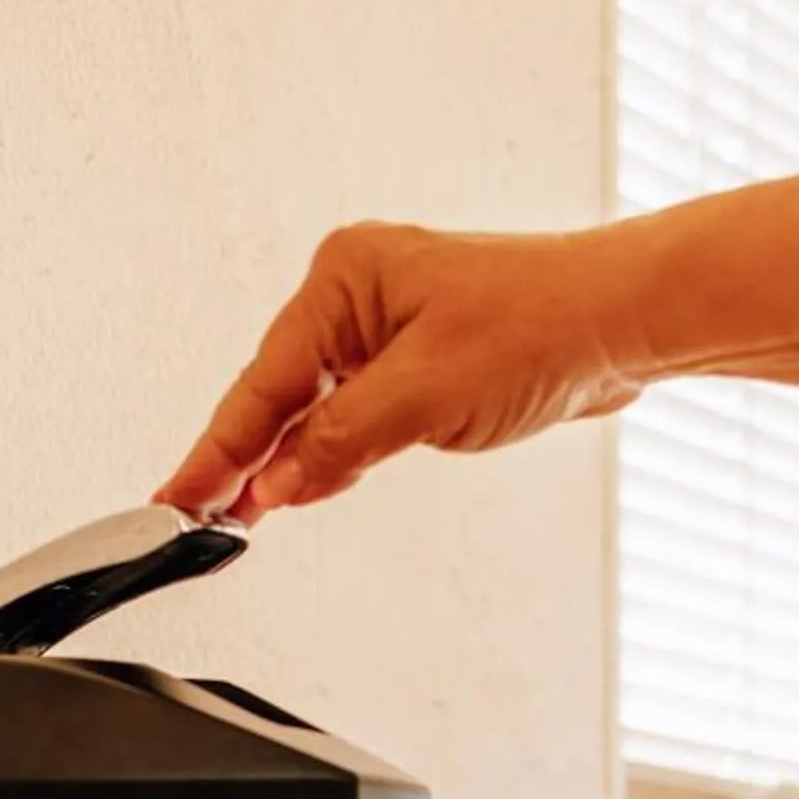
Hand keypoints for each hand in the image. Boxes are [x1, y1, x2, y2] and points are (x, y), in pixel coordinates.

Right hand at [156, 219, 658, 521]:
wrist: (620, 321)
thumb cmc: (541, 326)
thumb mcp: (424, 395)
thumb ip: (341, 443)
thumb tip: (280, 483)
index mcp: (344, 281)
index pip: (262, 384)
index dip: (218, 452)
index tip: (178, 497)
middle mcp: (357, 296)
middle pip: (277, 394)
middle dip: (241, 460)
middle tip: (194, 518)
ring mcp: (387, 327)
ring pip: (314, 408)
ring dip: (285, 461)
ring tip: (236, 514)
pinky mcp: (416, 358)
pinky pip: (351, 412)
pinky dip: (328, 451)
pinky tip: (303, 483)